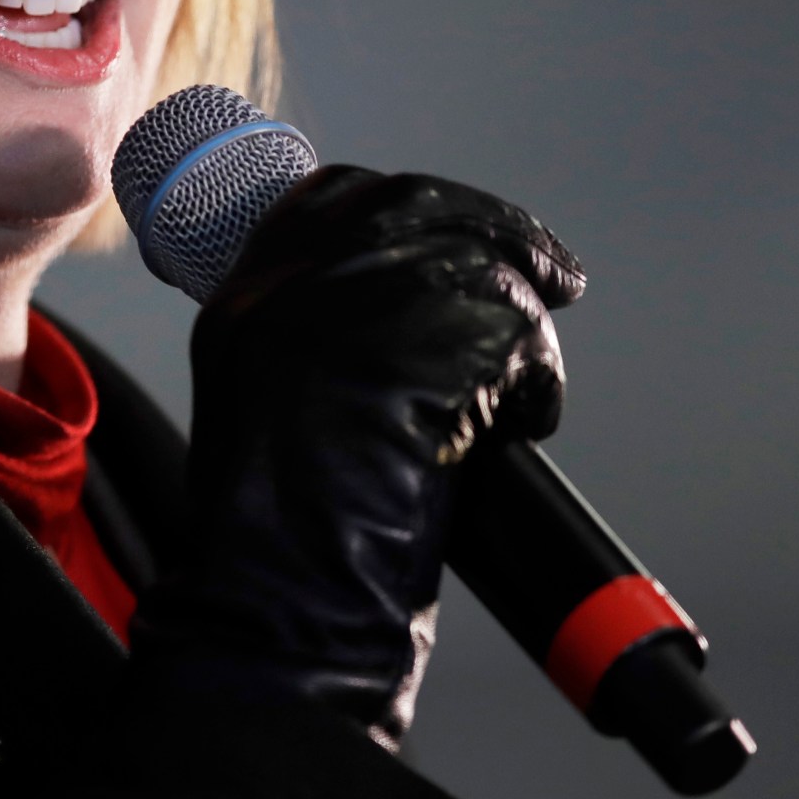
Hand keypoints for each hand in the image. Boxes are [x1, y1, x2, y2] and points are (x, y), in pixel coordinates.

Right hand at [129, 166, 582, 748]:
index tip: (465, 228)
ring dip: (521, 329)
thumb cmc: (277, 542)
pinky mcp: (423, 342)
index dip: (415, 206)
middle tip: (554, 272)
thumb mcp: (265, 408)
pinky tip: (523, 425)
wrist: (278, 601)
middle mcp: (290, 286)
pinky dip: (537, 382)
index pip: (337, 196)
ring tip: (523, 394)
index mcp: (244, 299)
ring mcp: (356, 307)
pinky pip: (518, 333)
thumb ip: (319, 343)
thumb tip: (409, 311)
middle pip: (415, 207)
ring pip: (478, 267)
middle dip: (498, 231)